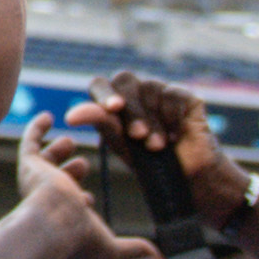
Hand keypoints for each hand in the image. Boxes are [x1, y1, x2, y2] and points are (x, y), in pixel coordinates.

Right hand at [13, 112, 159, 258]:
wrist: (54, 223)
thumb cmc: (78, 238)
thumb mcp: (110, 247)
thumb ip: (131, 248)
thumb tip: (156, 256)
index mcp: (62, 216)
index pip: (71, 205)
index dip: (81, 201)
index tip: (89, 199)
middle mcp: (47, 197)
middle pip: (58, 179)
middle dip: (72, 172)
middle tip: (84, 164)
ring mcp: (38, 179)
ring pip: (45, 160)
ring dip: (58, 151)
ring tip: (70, 142)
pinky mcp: (32, 164)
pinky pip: (30, 141)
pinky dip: (38, 128)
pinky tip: (49, 117)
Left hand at [73, 69, 246, 228]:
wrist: (187, 178)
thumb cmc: (150, 161)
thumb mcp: (120, 143)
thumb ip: (100, 123)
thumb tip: (71, 114)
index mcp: (114, 102)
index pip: (100, 84)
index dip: (104, 94)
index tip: (112, 109)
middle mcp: (136, 92)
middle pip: (124, 80)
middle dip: (131, 110)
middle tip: (138, 136)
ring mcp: (161, 91)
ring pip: (149, 88)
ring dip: (152, 121)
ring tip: (158, 146)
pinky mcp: (186, 96)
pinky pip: (172, 94)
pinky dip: (172, 117)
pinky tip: (176, 135)